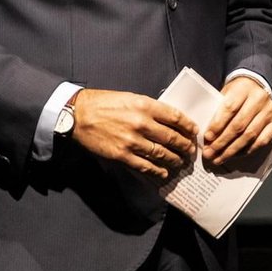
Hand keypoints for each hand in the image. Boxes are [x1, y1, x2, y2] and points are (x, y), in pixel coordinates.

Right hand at [71, 89, 197, 177]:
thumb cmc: (104, 104)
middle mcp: (141, 123)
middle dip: (185, 147)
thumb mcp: (130, 98)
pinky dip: (158, 171)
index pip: (176, 118)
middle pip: (173, 138)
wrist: (78, 114)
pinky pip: (146, 166)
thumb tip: (169, 121)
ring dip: (175, 160)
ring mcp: (132, 141)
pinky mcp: (122, 155)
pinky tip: (164, 172)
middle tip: (190, 151)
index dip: (189, 127)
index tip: (194, 132)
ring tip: (180, 163)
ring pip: (162, 154)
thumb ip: (150, 109)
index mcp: (145, 106)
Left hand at [202, 76, 271, 166]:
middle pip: (239, 125)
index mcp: (243, 88)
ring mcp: (270, 110)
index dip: (217, 125)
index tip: (207, 138)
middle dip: (222, 142)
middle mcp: (259, 98)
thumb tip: (208, 138)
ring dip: (232, 150)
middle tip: (210, 152)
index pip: (230, 108)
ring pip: (250, 135)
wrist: (257, 85)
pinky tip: (235, 155)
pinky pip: (262, 141)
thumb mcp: (225, 94)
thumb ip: (217, 112)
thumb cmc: (238, 93)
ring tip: (219, 158)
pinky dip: (247, 150)